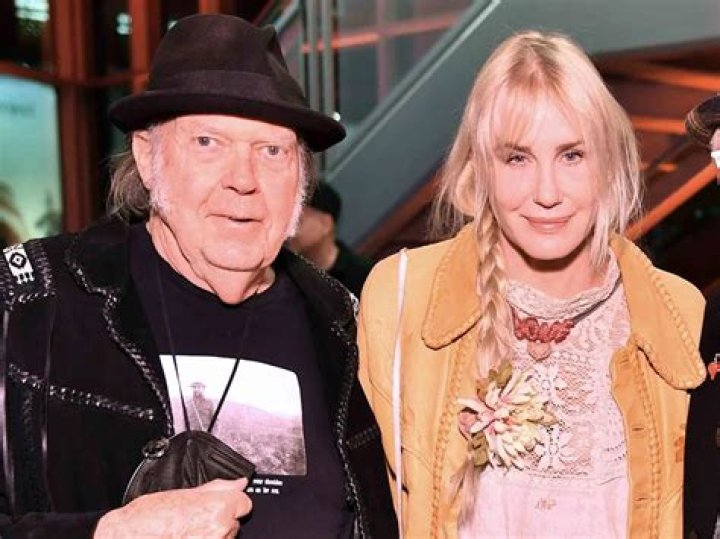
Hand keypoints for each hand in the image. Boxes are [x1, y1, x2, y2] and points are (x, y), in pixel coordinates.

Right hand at [94, 478, 251, 537]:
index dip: (230, 503)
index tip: (219, 506)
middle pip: (233, 523)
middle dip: (218, 522)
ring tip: (186, 533)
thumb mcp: (184, 493)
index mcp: (219, 508)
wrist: (126, 538)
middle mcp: (221, 530)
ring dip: (211, 537)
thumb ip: (217, 488)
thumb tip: (239, 482)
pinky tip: (185, 538)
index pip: (244, 503)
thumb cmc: (148, 518)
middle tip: (194, 521)